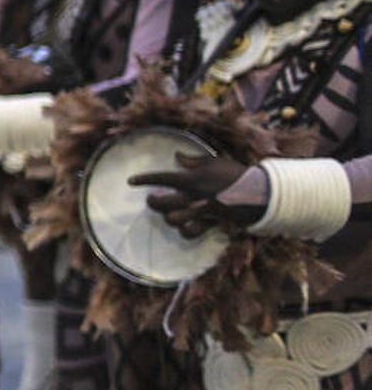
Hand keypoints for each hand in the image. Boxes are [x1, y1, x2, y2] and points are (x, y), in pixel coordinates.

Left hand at [129, 152, 252, 237]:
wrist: (258, 193)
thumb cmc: (236, 174)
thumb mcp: (214, 161)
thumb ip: (193, 160)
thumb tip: (178, 156)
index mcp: (192, 179)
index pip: (162, 178)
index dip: (144, 179)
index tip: (131, 181)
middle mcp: (193, 196)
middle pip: (162, 203)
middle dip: (152, 201)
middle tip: (152, 198)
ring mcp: (200, 212)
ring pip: (172, 220)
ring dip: (167, 216)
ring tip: (168, 212)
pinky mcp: (209, 223)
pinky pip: (190, 233)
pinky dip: (184, 230)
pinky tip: (184, 225)